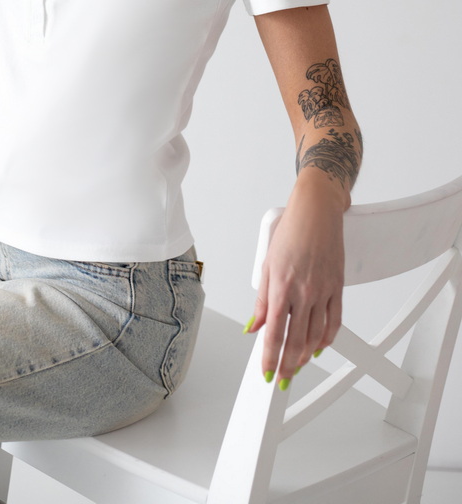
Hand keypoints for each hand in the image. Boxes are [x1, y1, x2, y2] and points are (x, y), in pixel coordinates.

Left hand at [246, 173, 344, 386]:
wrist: (316, 213)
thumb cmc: (290, 233)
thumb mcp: (267, 265)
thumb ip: (261, 300)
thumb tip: (253, 326)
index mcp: (280, 286)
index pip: (273, 333)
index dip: (269, 357)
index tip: (266, 372)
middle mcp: (302, 292)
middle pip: (295, 340)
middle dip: (287, 364)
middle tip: (281, 379)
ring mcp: (322, 291)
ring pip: (315, 336)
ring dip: (305, 356)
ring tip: (296, 367)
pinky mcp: (337, 288)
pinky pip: (334, 322)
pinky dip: (327, 339)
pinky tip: (318, 347)